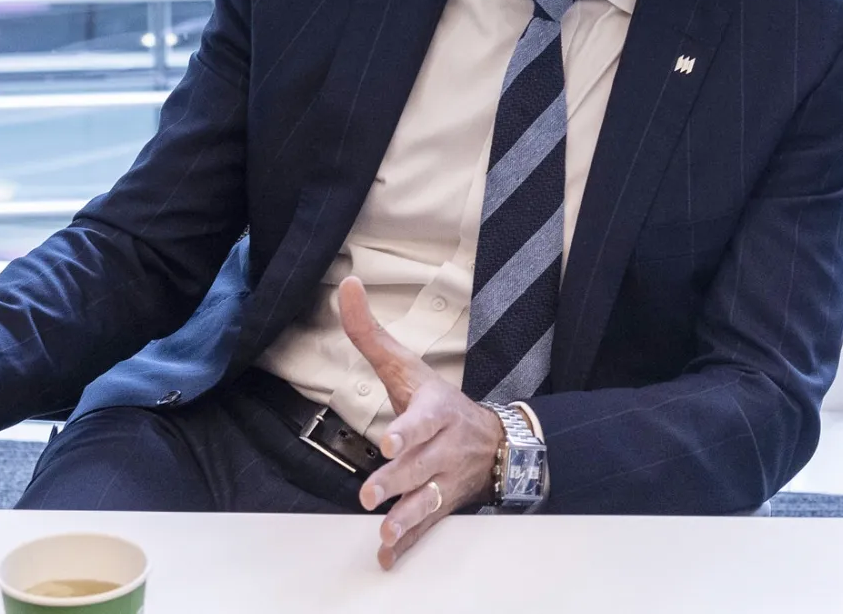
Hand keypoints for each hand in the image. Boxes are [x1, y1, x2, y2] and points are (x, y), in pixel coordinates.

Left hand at [338, 276, 503, 570]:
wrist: (497, 439)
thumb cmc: (438, 400)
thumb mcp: (406, 364)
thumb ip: (368, 331)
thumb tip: (346, 285)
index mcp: (434, 413)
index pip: (421, 421)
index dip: (407, 432)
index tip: (390, 441)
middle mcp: (443, 449)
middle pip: (419, 466)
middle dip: (396, 481)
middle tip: (369, 495)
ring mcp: (446, 480)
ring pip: (426, 501)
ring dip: (406, 519)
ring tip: (385, 533)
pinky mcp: (443, 504)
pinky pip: (428, 527)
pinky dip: (410, 544)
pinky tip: (388, 558)